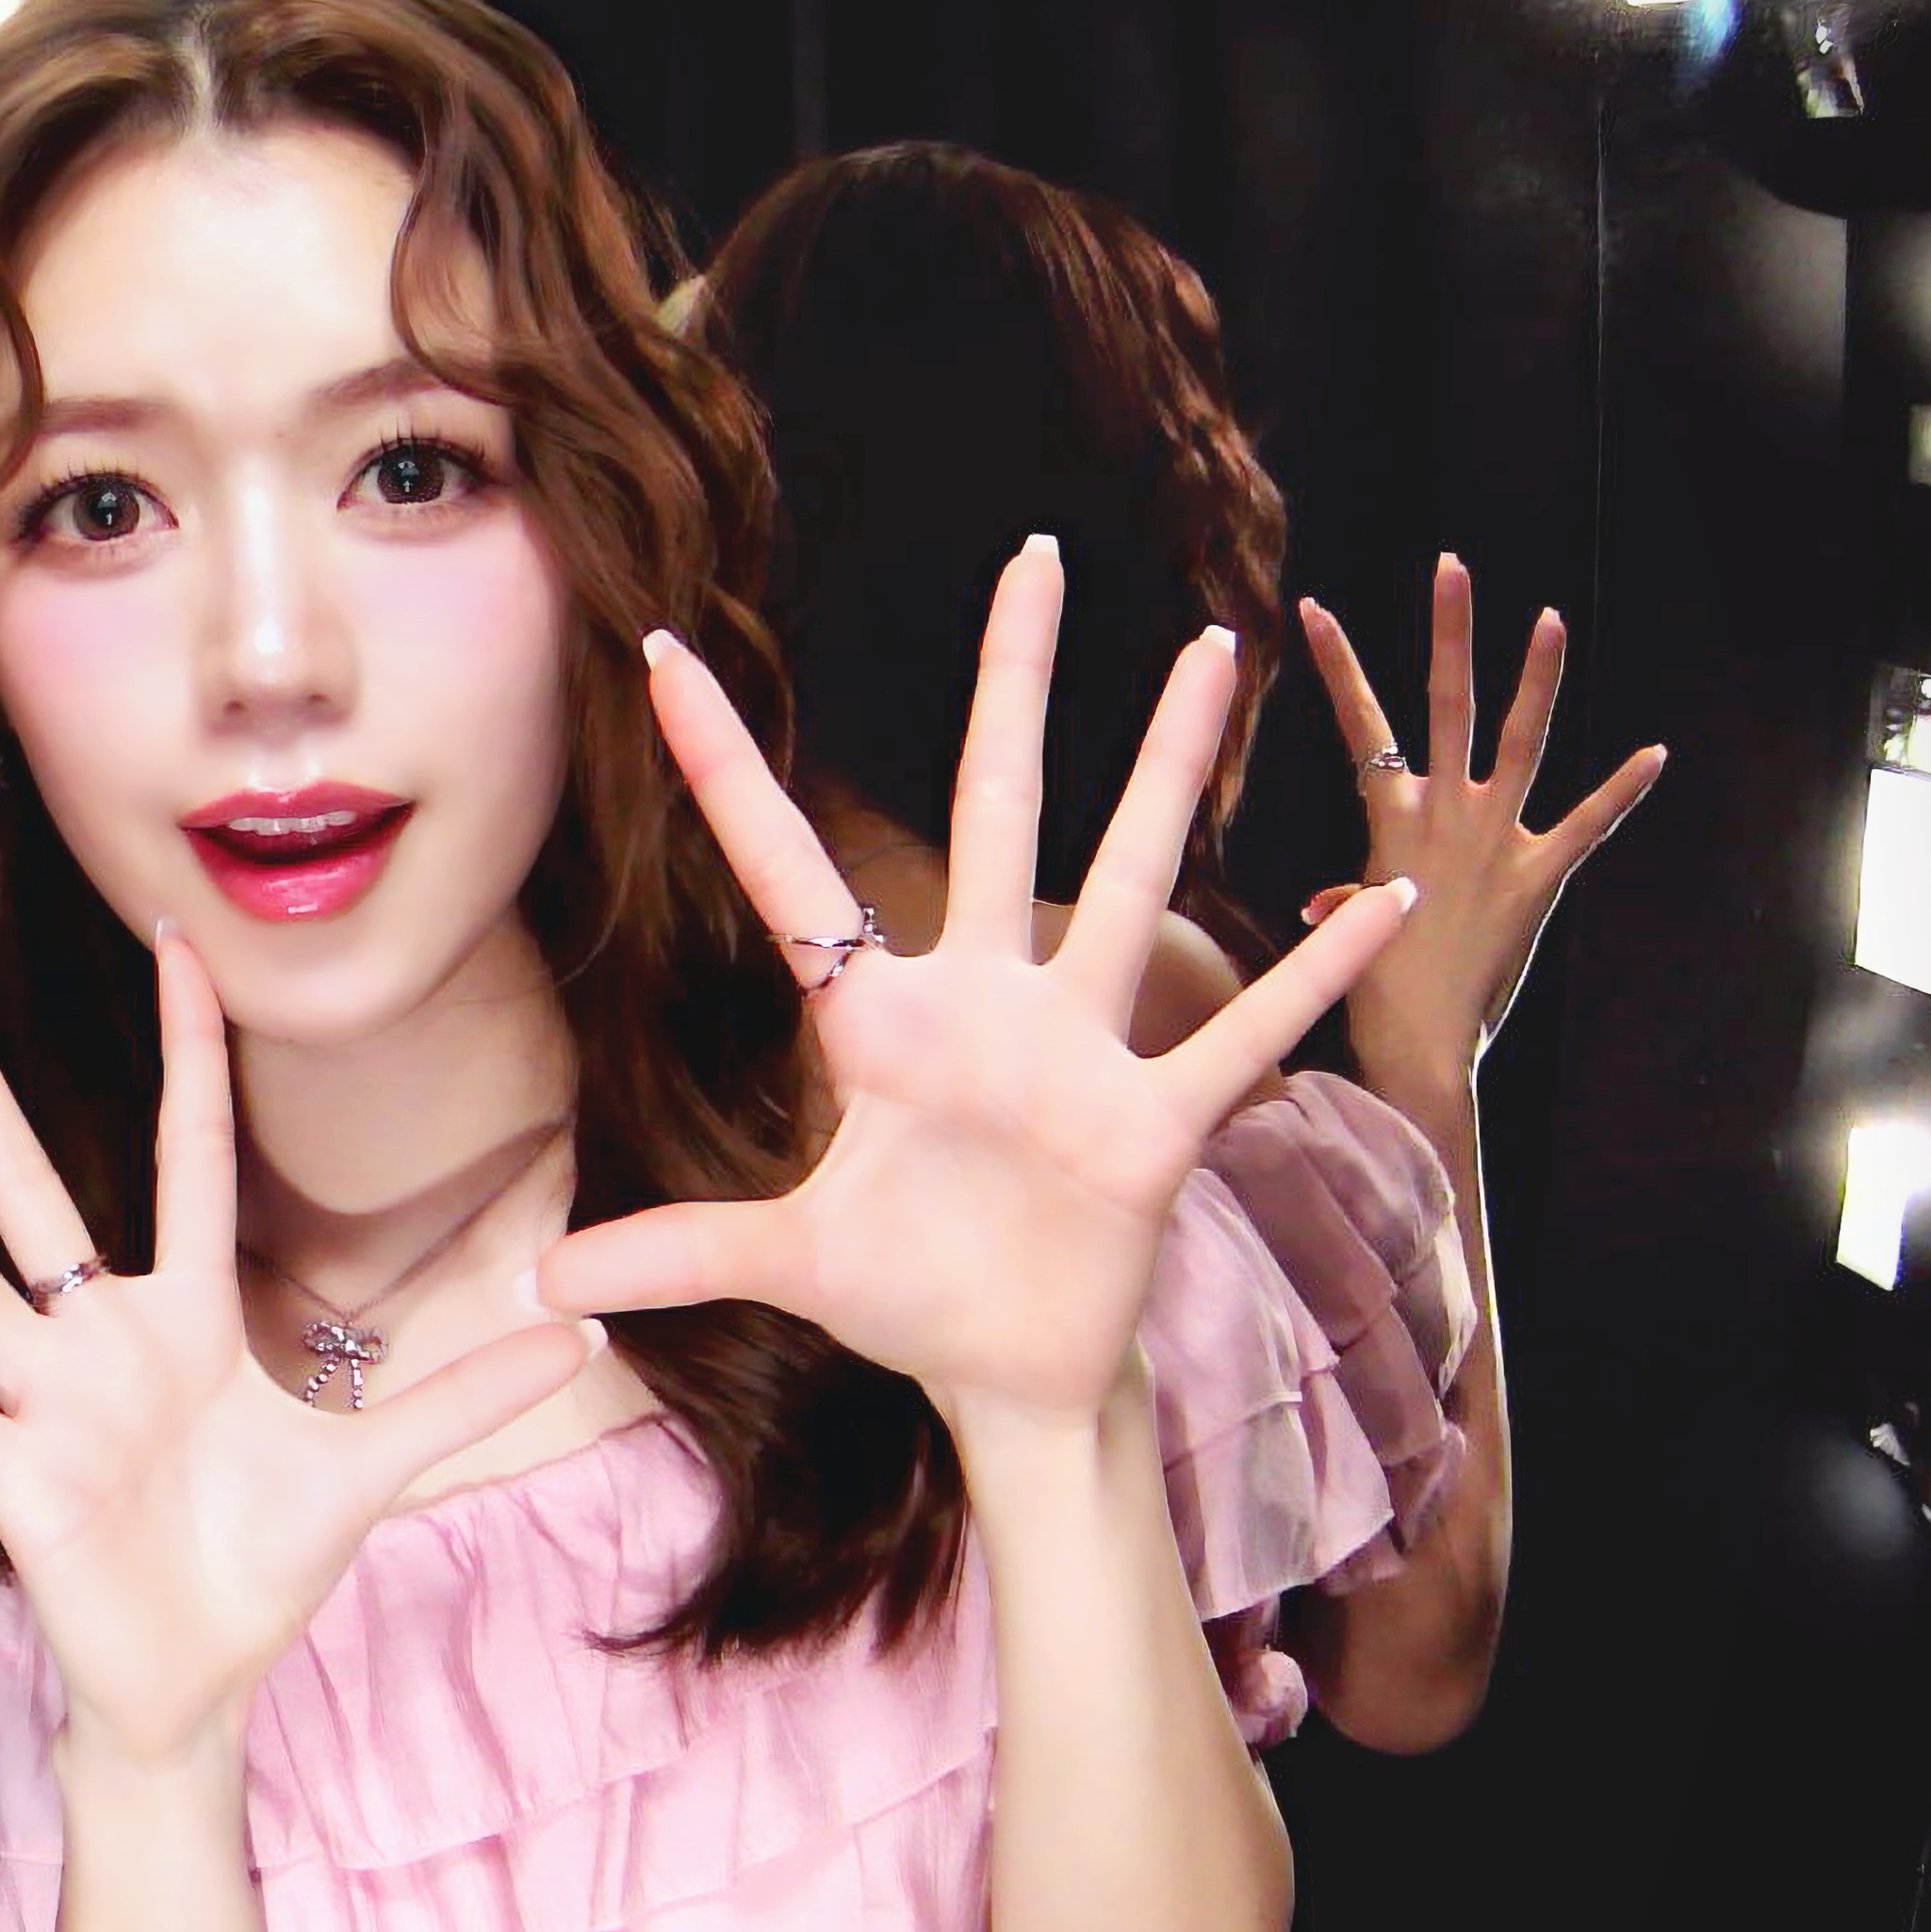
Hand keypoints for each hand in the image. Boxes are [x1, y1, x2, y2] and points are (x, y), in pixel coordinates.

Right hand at [0, 940, 601, 1775]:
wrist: (194, 1691)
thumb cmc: (265, 1571)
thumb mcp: (377, 1472)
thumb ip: (466, 1392)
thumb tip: (585, 1328)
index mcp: (190, 1318)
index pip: (188, 1152)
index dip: (186, 1050)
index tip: (172, 942)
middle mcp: (102, 1338)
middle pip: (23, 1183)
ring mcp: (43, 1399)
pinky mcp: (8, 1474)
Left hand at [541, 540, 1415, 1429]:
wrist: (1014, 1377)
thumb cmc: (911, 1301)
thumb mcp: (786, 1269)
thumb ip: (678, 1253)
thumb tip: (547, 1281)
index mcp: (878, 1025)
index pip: (786, 868)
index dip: (722, 766)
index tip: (667, 653)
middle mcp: (983, 1004)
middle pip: (998, 808)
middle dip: (1014, 682)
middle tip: (1034, 553)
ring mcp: (1077, 1049)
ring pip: (1130, 874)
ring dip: (1172, 766)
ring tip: (1218, 647)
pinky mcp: (1153, 1121)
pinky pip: (1243, 1035)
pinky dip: (1311, 975)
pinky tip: (1383, 899)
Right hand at [1294, 556, 1663, 1094]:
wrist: (1416, 1042)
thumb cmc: (1371, 989)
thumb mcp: (1354, 927)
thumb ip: (1349, 896)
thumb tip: (1329, 901)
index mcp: (1388, 819)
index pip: (1358, 723)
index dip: (1335, 662)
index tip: (1313, 608)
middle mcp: (1441, 812)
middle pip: (1444, 702)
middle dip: (1448, 630)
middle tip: (1452, 567)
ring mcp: (1495, 838)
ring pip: (1517, 739)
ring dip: (1536, 676)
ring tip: (1549, 617)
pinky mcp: (1540, 874)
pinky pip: (1588, 823)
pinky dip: (1623, 790)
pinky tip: (1655, 753)